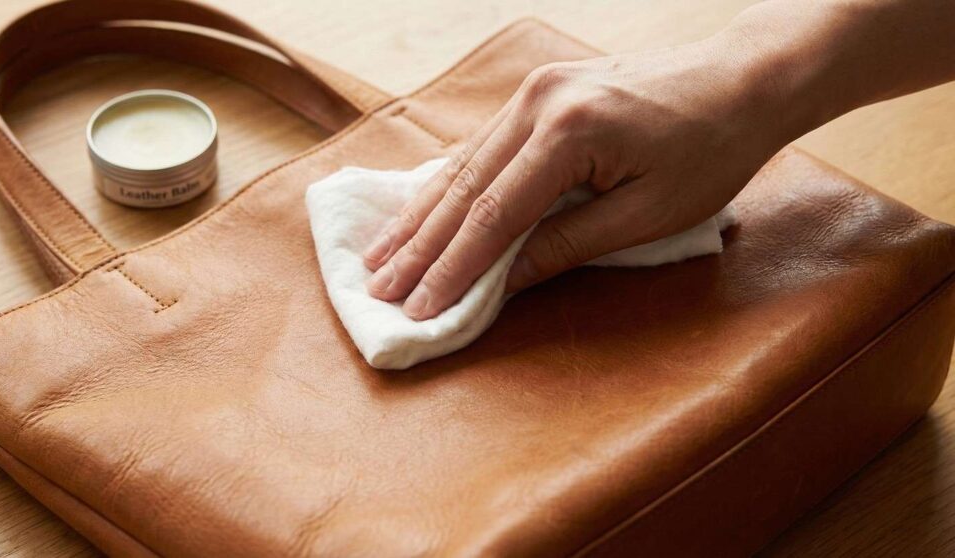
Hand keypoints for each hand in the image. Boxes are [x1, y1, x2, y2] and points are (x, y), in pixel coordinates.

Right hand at [363, 36, 788, 320]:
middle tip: (378, 289)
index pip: (493, 215)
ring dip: (421, 214)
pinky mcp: (539, 94)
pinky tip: (419, 211)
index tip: (418, 309)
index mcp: (568, 132)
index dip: (452, 268)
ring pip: (462, 164)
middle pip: (463, 187)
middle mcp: (537, 102)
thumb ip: (567, 246)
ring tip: (380, 255)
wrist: (743, 80)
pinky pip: (481, 147)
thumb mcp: (646, 214)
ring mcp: (534, 92)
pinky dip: (449, 186)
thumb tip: (503, 282)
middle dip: (419, 246)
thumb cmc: (710, 151)